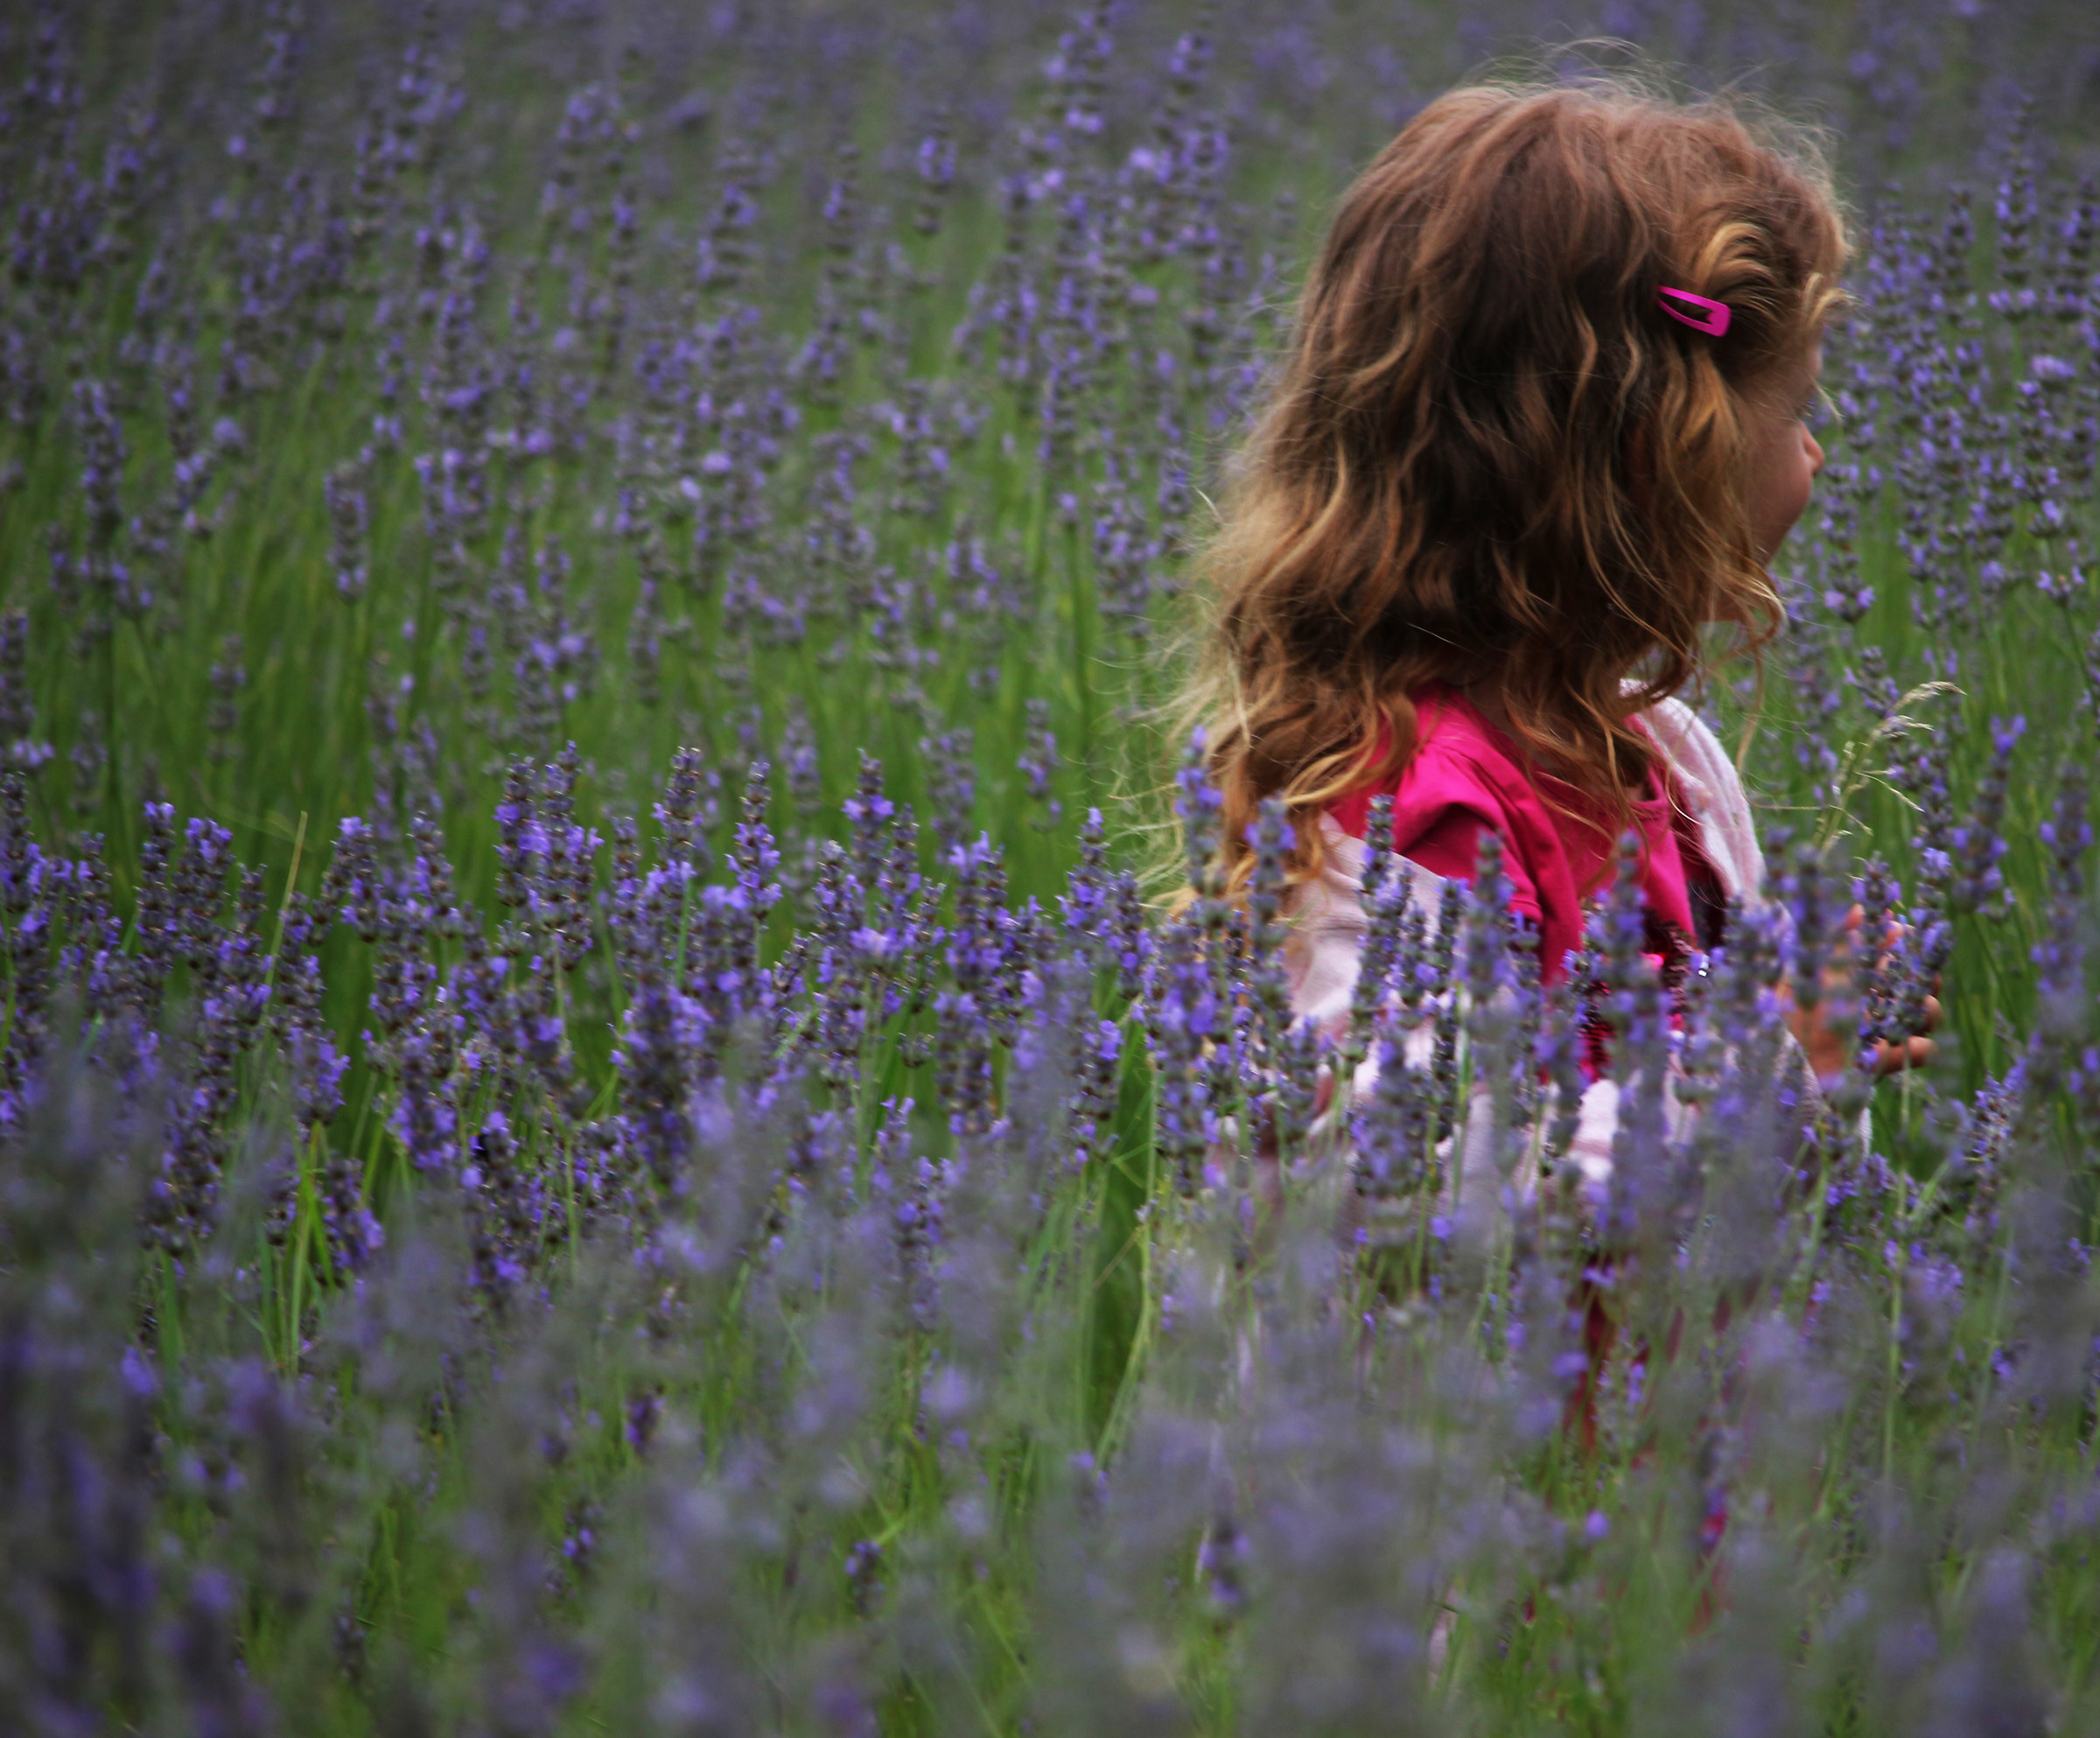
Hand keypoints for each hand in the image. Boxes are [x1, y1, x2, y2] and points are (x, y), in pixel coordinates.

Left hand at [1783, 904, 1939, 1083]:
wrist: (1779, 1060)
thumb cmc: (1788, 1010)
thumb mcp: (1805, 969)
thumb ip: (1831, 937)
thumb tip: (1859, 907)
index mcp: (1861, 977)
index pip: (1898, 953)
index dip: (1904, 941)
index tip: (1898, 931)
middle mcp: (1878, 1002)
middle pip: (1923, 980)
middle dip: (1924, 972)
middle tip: (1909, 968)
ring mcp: (1885, 1030)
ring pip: (1929, 1012)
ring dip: (1923, 1006)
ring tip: (1902, 1005)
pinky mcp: (1886, 1060)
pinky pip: (1923, 1050)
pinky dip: (1917, 1046)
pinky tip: (1893, 1042)